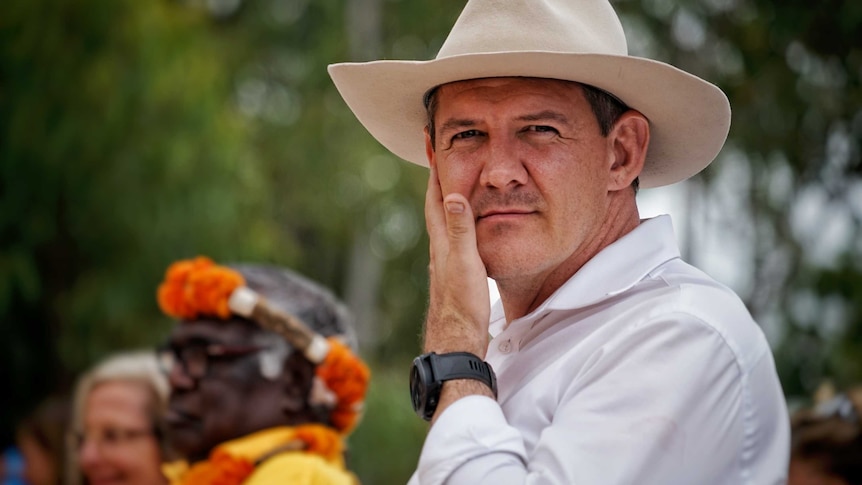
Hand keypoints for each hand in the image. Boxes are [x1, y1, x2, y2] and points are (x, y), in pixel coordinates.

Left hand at [423, 163, 490, 356]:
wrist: (457, 340)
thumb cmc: (463, 305)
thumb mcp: (467, 263)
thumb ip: (462, 230)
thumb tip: (454, 195)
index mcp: (442, 241)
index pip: (436, 197)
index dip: (435, 171)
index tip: (433, 145)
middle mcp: (440, 247)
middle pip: (437, 205)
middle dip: (439, 179)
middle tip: (441, 155)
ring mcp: (444, 260)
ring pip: (444, 221)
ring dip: (448, 200)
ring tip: (454, 183)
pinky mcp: (453, 272)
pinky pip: (454, 237)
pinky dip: (457, 222)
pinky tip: (463, 227)